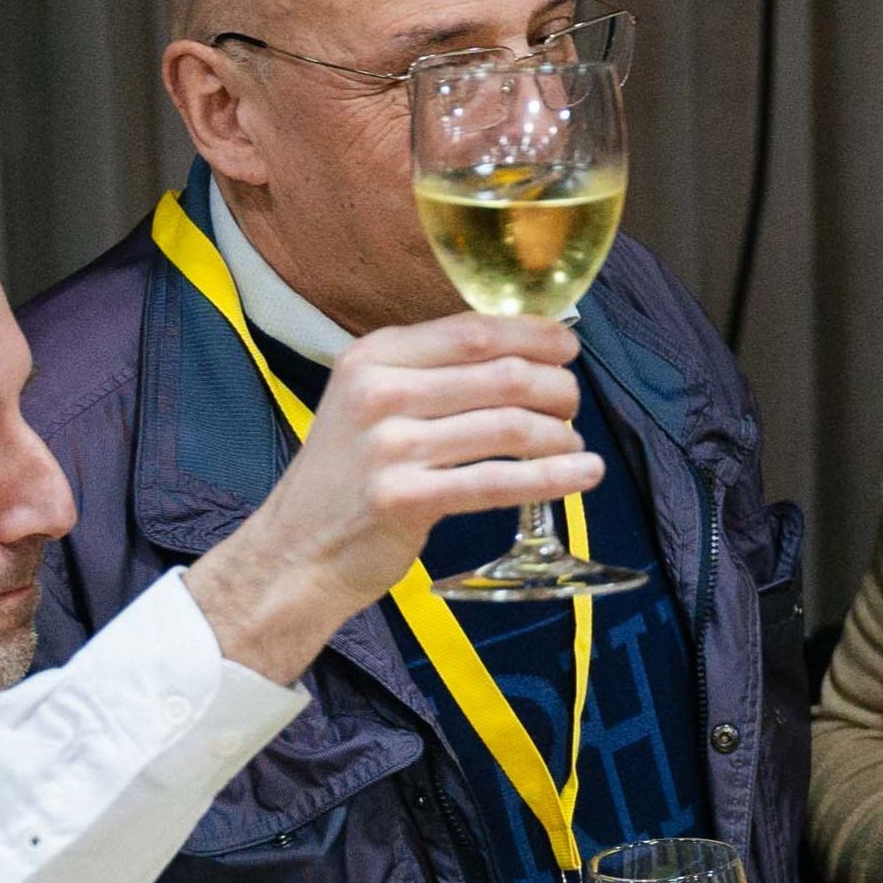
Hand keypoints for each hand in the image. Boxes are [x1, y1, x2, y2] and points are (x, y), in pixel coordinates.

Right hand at [183, 312, 600, 680]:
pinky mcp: (405, 499)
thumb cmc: (349, 477)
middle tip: (571, 406)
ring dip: (558, 435)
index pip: (472, 331)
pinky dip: (554, 478)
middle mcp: (379, 393)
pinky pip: (499, 482)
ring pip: (509, 426)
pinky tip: (585, 474)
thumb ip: (429, 374)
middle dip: (556, 389)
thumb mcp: (370, 404)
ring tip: (572, 444)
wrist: (297, 551)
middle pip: (502, 375)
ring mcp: (390, 447)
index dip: (533, 335)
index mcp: (373, 358)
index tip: (568, 348)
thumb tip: (520, 353)